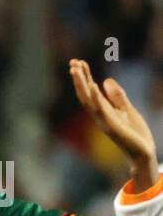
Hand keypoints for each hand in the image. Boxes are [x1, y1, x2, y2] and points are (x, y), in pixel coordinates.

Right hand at [69, 58, 157, 185]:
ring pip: (89, 100)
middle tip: (73, 62)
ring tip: (76, 69)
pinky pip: (101, 110)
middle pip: (85, 94)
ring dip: (82, 84)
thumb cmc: (135, 134)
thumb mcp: (127, 109)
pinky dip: (94, 97)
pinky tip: (91, 85)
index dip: (85, 76)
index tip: (78, 62)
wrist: (143, 153)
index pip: (90, 91)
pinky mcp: (112, 126)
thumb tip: (106, 80)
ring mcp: (104, 121)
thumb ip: (117, 96)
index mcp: (103, 111)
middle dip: (79, 78)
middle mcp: (99, 116)